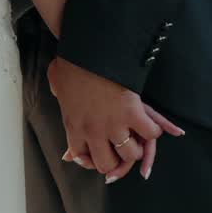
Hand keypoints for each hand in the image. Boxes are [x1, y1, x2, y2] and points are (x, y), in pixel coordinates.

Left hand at [46, 57, 184, 182]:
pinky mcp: (132, 113)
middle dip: (114, 162)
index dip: (90, 158)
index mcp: (73, 125)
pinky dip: (155, 130)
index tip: (95, 154)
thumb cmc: (73, 61)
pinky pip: (150, 133)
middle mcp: (92, 131)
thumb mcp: (58, 81)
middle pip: (106, 163)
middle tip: (120, 153)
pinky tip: (153, 126)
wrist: (89, 49)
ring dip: (136, 150)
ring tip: (138, 142)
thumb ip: (59, 93)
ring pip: (129, 154)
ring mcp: (113, 124)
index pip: (81, 155)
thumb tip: (56, 91)